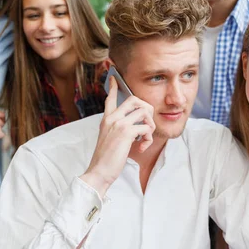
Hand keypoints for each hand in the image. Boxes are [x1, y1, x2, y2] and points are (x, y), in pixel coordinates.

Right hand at [80, 79, 155, 197]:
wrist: (98, 172)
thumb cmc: (106, 159)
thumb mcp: (109, 139)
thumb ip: (118, 129)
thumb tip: (135, 126)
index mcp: (106, 120)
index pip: (109, 98)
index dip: (113, 87)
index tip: (114, 77)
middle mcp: (111, 118)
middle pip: (135, 100)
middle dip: (147, 110)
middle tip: (146, 125)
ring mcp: (118, 124)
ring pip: (144, 112)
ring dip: (150, 127)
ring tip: (145, 139)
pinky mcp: (126, 132)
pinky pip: (147, 128)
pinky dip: (148, 139)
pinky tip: (141, 148)